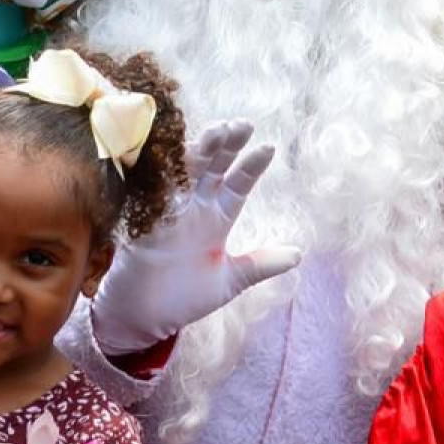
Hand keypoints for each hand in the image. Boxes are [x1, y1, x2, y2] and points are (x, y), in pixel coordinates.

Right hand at [89, 120, 299, 354]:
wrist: (144, 318)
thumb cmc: (184, 298)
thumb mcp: (230, 280)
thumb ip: (260, 264)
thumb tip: (299, 254)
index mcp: (217, 217)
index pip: (238, 184)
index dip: (251, 166)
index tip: (268, 147)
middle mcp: (194, 207)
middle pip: (212, 167)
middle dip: (226, 146)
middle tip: (243, 125)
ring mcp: (169, 211)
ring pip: (185, 171)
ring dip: (200, 150)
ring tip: (218, 131)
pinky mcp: (145, 220)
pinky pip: (154, 189)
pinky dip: (163, 171)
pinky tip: (175, 152)